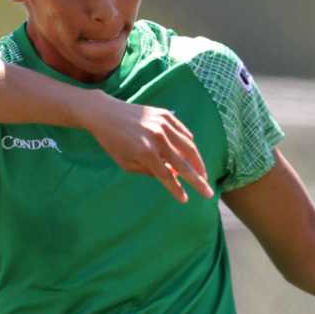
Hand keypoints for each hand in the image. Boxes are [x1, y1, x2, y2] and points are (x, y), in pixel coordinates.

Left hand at [85, 96, 209, 202]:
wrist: (106, 114)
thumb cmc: (112, 142)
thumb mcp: (126, 163)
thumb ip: (149, 171)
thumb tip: (171, 175)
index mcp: (146, 153)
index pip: (167, 176)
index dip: (177, 190)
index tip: (185, 200)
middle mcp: (158, 139)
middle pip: (184, 164)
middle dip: (197, 181)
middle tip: (208, 192)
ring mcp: (164, 125)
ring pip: (189, 146)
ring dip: (198, 163)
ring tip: (202, 175)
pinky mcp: (165, 114)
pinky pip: (184, 132)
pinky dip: (190, 143)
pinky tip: (192, 154)